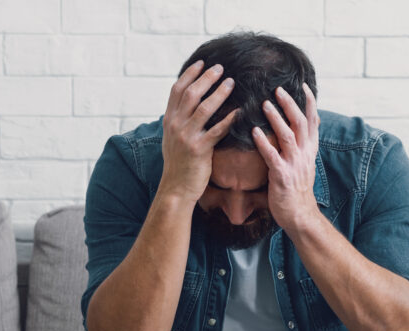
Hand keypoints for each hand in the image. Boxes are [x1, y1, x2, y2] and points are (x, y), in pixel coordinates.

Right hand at [159, 60, 238, 202]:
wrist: (176, 189)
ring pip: (203, 108)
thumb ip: (179, 120)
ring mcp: (186, 137)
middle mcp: (175, 126)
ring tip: (231, 82)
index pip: (177, 90)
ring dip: (219, 93)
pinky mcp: (199, 150)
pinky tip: (239, 111)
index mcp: (169, 120)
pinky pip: (216, 130)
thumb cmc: (179, 164)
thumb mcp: (172, 139)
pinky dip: (228, 120)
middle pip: (190, 94)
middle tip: (221, 67)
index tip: (202, 62)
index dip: (190, 74)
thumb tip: (188, 104)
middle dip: (206, 78)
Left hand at [252, 83, 320, 232]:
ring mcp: (294, 165)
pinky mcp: (282, 176)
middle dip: (290, 104)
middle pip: (300, 123)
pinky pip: (273, 156)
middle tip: (278, 89)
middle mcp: (304, 155)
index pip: (313, 121)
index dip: (309, 102)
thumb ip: (303, 146)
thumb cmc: (298, 190)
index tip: (303, 85)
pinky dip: (263, 143)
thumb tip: (304, 129)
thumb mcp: (305, 164)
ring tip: (265, 104)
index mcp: (310, 150)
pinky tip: (253, 132)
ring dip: (276, 118)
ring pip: (288, 135)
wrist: (300, 215)